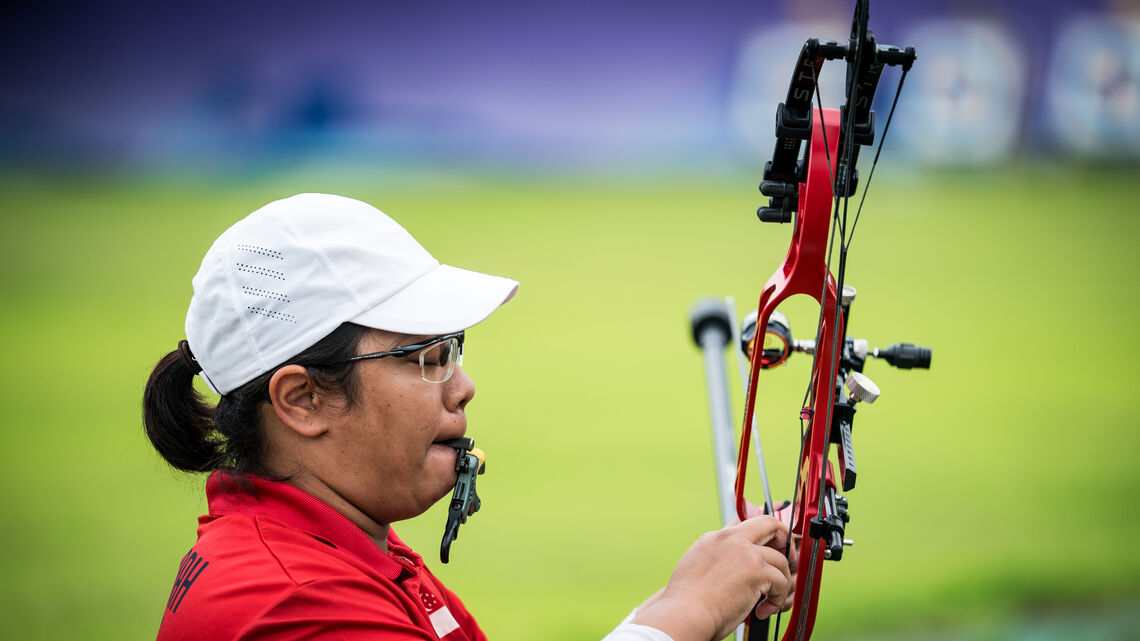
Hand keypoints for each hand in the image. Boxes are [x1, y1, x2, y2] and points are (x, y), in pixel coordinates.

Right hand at [632, 515, 793, 640]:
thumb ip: (716, 561)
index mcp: (714, 538)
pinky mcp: (757, 569)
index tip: (770, 543)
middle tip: (788, 559)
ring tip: (770, 600)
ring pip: (781, 559)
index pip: (743, 523)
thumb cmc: (687, 602)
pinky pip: (782, 581)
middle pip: (768, 523)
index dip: (760, 533)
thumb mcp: (696, 569)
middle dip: (784, 539)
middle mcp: (730, 539)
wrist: (685, 614)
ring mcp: (745, 552)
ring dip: (782, 581)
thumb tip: (732, 571)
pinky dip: (777, 599)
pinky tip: (764, 610)